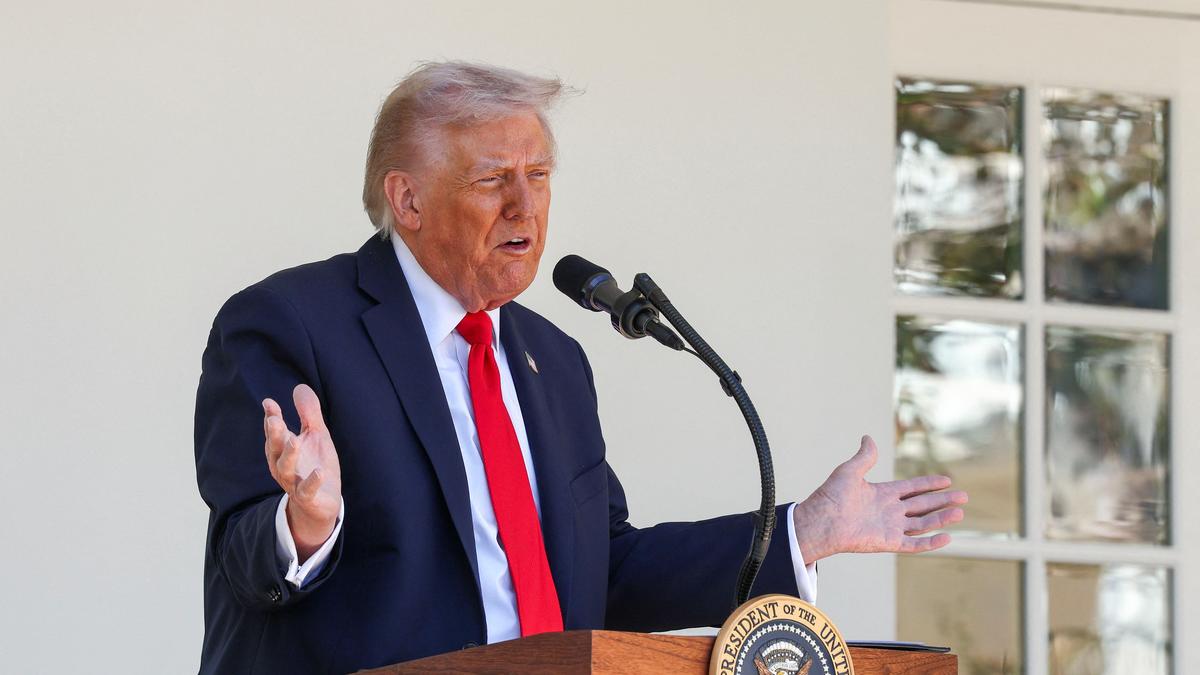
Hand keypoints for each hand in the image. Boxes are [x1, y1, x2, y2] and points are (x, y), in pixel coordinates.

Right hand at [263, 384, 342, 561]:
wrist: (322, 503)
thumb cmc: (315, 464)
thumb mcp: (315, 436)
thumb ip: (308, 414)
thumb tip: (299, 387)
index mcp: (283, 448)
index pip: (274, 431)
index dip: (271, 417)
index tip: (269, 403)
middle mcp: (283, 464)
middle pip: (275, 448)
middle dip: (274, 434)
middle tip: (274, 419)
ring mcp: (294, 481)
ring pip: (285, 468)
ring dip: (289, 455)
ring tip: (294, 440)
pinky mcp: (308, 497)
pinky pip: (307, 490)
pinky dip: (312, 482)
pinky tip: (319, 472)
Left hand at [792, 435, 966, 562]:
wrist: (822, 520)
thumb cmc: (832, 495)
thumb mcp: (850, 471)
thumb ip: (864, 457)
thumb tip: (867, 437)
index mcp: (882, 493)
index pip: (912, 488)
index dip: (929, 484)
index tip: (947, 480)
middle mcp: (889, 510)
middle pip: (922, 504)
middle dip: (943, 500)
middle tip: (964, 496)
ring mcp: (890, 527)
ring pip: (922, 523)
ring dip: (941, 518)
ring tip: (960, 512)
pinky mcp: (888, 542)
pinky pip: (914, 543)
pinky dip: (930, 542)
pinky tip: (947, 537)